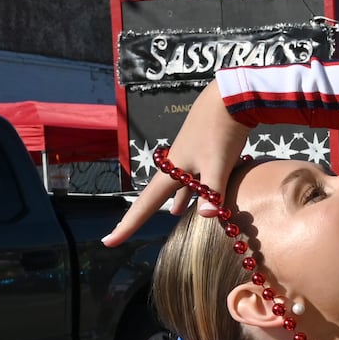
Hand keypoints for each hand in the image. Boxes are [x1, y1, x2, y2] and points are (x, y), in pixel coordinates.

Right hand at [102, 81, 250, 245]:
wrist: (230, 97)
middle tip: (127, 230)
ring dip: (176, 201)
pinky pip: (196, 179)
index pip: (145, 205)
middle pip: (157, 196)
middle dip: (144, 214)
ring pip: (179, 187)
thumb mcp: (218, 163)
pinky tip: (204, 198)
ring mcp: (191, 158)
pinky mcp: (206, 152)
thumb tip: (205, 217)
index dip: (127, 225)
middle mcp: (177, 165)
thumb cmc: (221, 129)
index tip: (108, 242)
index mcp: (173, 170)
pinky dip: (196, 191)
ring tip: (175, 216)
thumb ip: (213, 191)